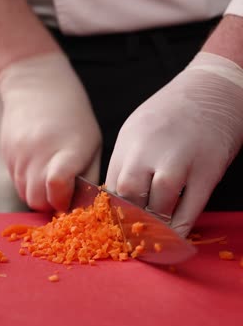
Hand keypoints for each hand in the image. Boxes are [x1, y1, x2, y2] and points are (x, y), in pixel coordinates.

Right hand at [0, 52, 101, 211]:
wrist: (37, 84)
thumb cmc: (73, 113)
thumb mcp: (92, 142)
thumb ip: (89, 175)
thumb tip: (83, 205)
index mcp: (68, 149)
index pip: (58, 187)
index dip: (64, 201)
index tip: (71, 198)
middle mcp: (40, 154)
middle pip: (38, 201)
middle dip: (50, 203)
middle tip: (62, 191)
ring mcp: (20, 154)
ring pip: (25, 194)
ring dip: (39, 192)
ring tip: (50, 172)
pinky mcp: (7, 154)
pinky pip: (16, 181)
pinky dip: (28, 181)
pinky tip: (38, 163)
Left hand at [106, 52, 242, 236]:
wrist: (213, 87)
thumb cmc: (175, 109)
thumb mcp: (141, 125)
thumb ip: (130, 157)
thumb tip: (120, 194)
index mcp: (130, 137)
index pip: (111, 182)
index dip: (112, 210)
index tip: (116, 225)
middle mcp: (150, 146)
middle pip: (127, 191)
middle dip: (128, 217)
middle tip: (133, 233)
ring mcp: (181, 157)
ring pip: (158, 202)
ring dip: (155, 225)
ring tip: (154, 235)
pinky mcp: (208, 167)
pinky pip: (191, 206)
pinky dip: (180, 227)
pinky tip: (175, 237)